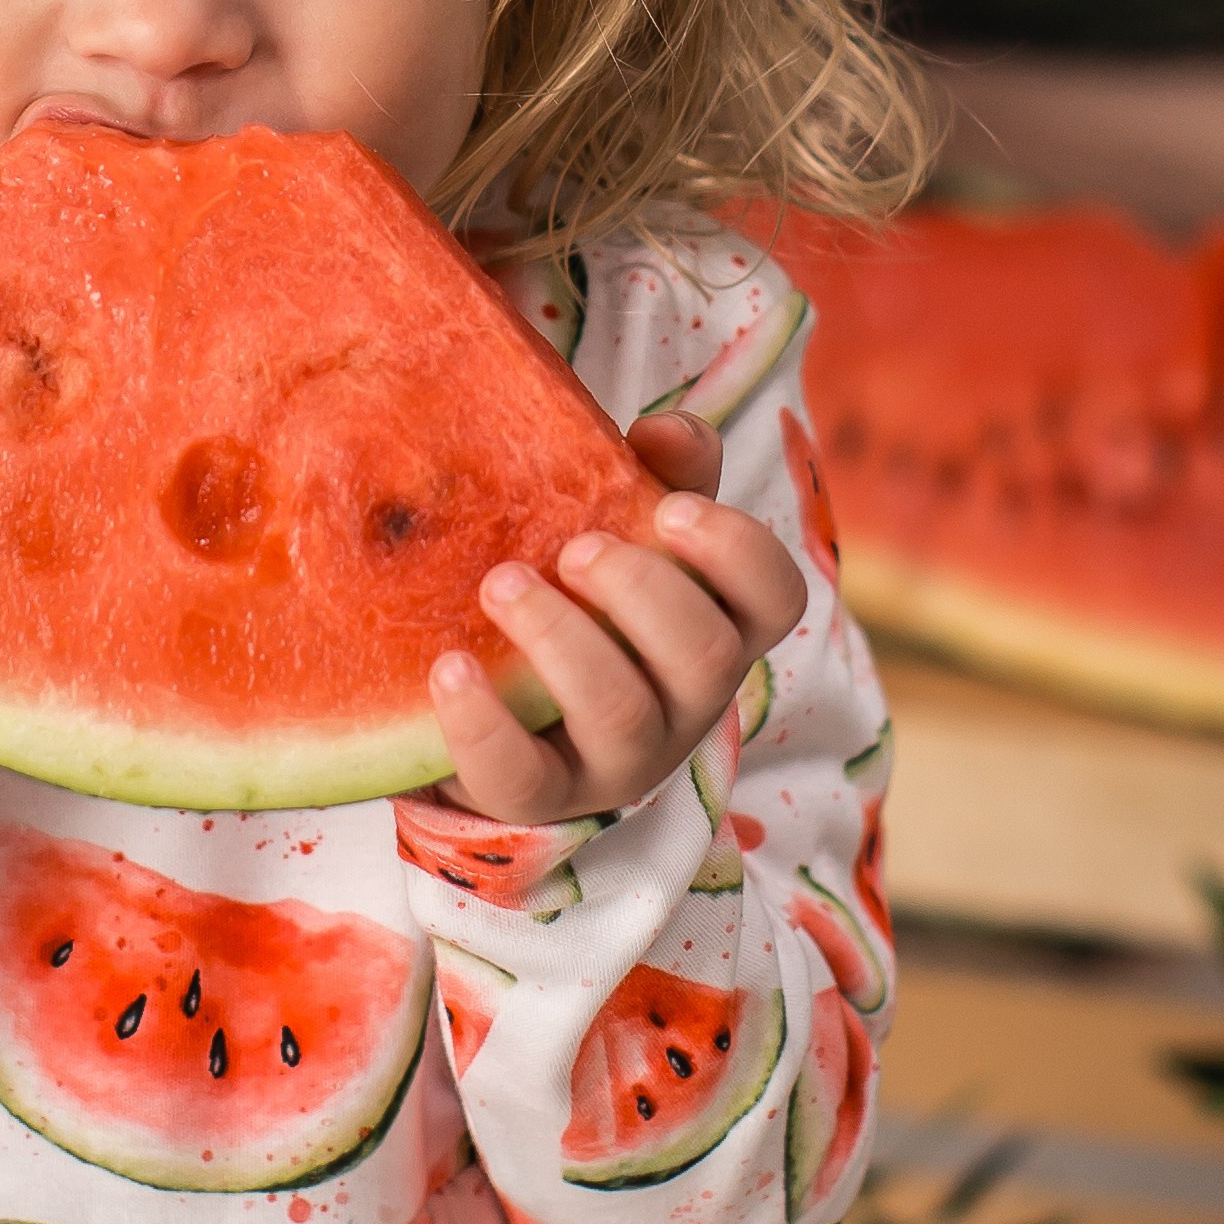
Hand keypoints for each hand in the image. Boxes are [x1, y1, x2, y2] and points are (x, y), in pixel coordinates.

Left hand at [427, 411, 806, 822]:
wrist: (495, 705)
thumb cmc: (581, 596)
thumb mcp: (623, 528)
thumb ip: (657, 473)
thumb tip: (666, 428)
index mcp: (716, 626)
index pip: (775, 597)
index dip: (737, 551)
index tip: (670, 508)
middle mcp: (684, 702)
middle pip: (707, 659)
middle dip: (644, 592)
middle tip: (577, 548)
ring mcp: (618, 760)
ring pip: (622, 717)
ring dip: (563, 642)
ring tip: (501, 584)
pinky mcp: (540, 795)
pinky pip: (523, 777)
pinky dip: (483, 722)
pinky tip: (447, 667)